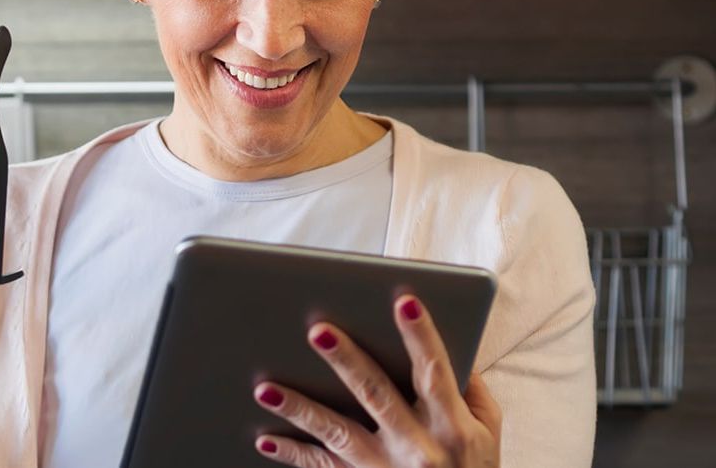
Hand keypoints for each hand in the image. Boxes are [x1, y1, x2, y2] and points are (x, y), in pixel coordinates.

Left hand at [252, 296, 500, 466]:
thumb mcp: (489, 434)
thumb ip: (472, 391)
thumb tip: (452, 349)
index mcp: (452, 427)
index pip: (434, 372)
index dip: (421, 336)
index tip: (405, 302)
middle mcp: (418, 447)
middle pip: (376, 395)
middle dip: (346, 361)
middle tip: (317, 331)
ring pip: (337, 433)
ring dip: (300, 408)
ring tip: (266, 389)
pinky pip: (322, 467)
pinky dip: (292, 453)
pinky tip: (264, 438)